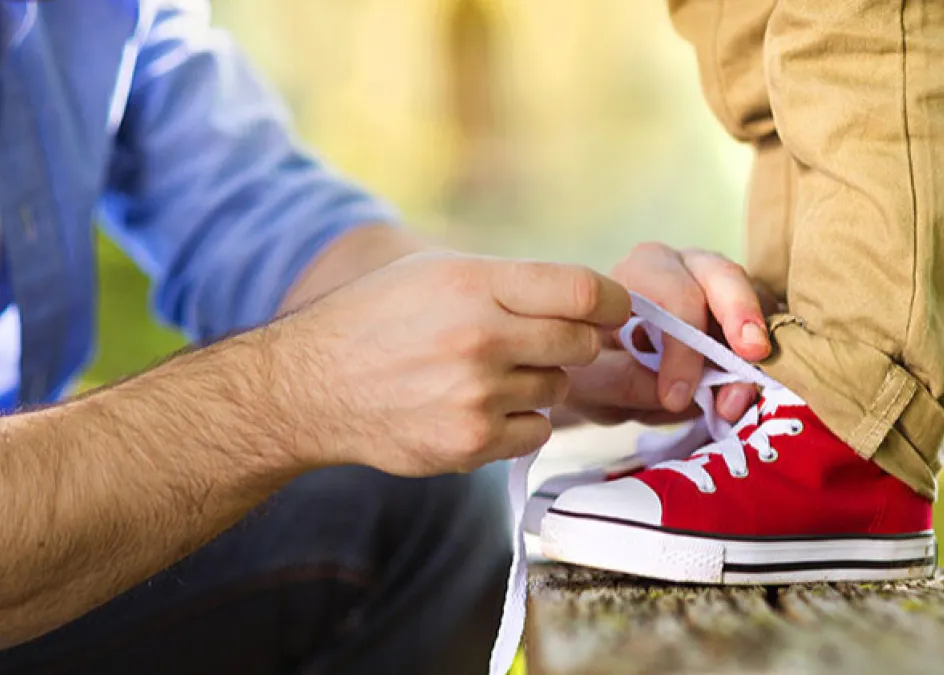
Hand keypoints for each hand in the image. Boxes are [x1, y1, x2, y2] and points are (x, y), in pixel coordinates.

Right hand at [277, 251, 629, 475]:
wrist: (310, 387)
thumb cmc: (379, 320)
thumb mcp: (437, 273)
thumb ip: (512, 283)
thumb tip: (593, 301)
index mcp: (474, 284)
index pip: (584, 292)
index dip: (613, 303)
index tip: (613, 310)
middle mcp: (480, 338)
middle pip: (582, 343)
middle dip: (572, 342)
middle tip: (536, 343)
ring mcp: (476, 395)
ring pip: (558, 388)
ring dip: (536, 382)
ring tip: (483, 374)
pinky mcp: (471, 442)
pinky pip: (537, 431)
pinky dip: (519, 422)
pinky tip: (478, 407)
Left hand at [565, 243, 775, 425]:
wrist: (604, 371)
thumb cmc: (594, 365)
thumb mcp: (590, 380)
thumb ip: (621, 381)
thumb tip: (676, 393)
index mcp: (642, 271)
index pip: (673, 295)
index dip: (683, 347)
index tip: (676, 397)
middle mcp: (686, 267)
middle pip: (724, 276)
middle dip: (740, 315)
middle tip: (752, 356)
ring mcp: (723, 288)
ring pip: (755, 302)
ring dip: (755, 353)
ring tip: (741, 399)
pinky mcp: (747, 314)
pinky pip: (770, 328)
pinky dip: (767, 360)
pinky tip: (753, 393)